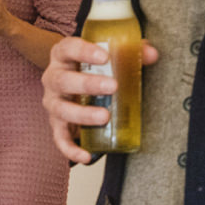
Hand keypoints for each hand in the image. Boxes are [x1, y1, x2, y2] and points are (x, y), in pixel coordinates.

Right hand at [41, 34, 161, 164]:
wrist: (75, 85)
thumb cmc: (92, 68)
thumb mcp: (109, 56)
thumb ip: (130, 52)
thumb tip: (152, 54)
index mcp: (64, 56)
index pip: (68, 48)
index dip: (84, 51)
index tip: (105, 56)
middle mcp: (53, 78)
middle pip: (63, 80)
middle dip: (88, 84)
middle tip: (114, 87)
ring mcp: (53, 102)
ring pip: (61, 109)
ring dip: (82, 114)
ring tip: (105, 117)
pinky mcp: (56, 124)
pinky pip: (59, 139)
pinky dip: (71, 149)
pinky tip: (86, 156)